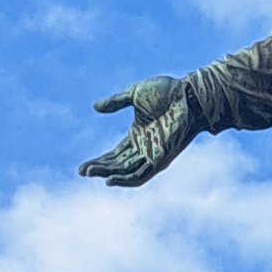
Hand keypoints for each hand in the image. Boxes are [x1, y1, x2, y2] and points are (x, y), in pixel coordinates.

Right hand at [81, 78, 201, 185]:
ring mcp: (153, 154)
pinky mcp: (161, 158)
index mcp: (138, 134)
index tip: (82, 167)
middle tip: (82, 171)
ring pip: (127, 172)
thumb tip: (95, 107)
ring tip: (91, 173)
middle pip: (117, 165)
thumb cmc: (166, 92)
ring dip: (109, 175)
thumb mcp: (134, 94)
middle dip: (99, 169)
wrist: (188, 94)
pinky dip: (125, 180)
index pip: (114, 154)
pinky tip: (110, 180)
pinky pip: (141, 175)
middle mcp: (145, 147)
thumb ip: (116, 102)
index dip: (99, 161)